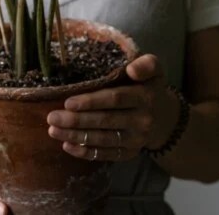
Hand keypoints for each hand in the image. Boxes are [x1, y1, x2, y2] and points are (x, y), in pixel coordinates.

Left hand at [46, 54, 178, 161]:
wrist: (167, 119)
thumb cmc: (151, 87)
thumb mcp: (155, 70)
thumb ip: (146, 64)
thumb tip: (131, 69)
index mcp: (145, 97)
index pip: (116, 99)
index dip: (92, 102)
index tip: (68, 102)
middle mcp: (142, 120)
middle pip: (105, 121)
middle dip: (76, 120)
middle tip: (51, 117)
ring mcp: (136, 140)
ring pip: (102, 139)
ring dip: (76, 136)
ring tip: (53, 130)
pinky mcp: (129, 153)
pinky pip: (106, 155)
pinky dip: (85, 152)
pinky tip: (67, 146)